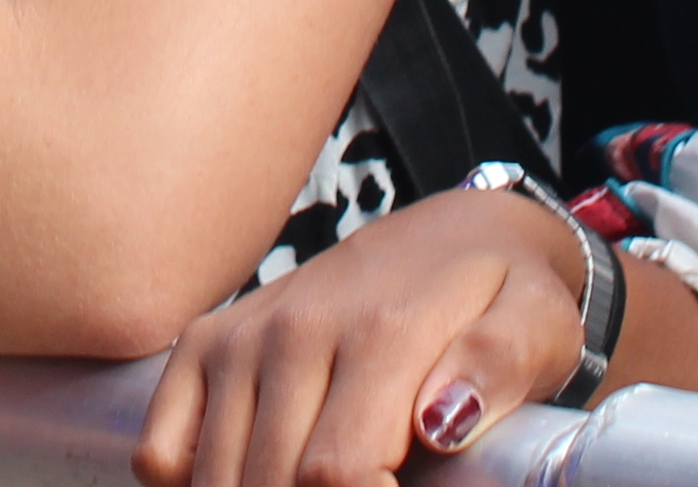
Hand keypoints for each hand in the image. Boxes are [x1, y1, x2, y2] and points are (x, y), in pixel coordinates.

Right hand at [139, 182, 593, 486]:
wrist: (452, 236)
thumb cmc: (501, 298)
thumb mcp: (536, 324)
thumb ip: (498, 367)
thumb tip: (440, 421)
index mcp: (380, 332)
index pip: (336, 472)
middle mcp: (296, 330)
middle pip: (274, 483)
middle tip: (364, 484)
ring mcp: (241, 337)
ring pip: (217, 478)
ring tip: (321, 482)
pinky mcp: (205, 344)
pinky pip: (161, 453)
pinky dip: (194, 485)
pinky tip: (253, 476)